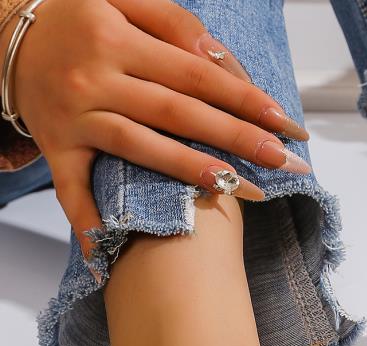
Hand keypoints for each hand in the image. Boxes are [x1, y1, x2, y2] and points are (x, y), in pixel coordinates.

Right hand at [2, 0, 310, 257]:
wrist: (0, 32)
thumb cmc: (72, 18)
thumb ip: (171, 21)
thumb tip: (217, 59)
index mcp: (118, 36)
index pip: (197, 74)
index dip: (245, 99)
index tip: (286, 123)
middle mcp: (98, 78)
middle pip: (181, 113)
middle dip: (239, 140)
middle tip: (286, 163)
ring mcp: (77, 117)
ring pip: (144, 149)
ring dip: (195, 174)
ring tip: (243, 191)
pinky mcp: (56, 148)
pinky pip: (72, 189)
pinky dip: (91, 221)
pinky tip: (113, 250)